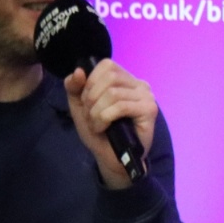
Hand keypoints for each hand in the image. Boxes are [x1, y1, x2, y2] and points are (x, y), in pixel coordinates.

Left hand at [64, 59, 156, 188]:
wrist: (111, 158)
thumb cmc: (99, 131)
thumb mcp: (80, 106)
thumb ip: (74, 87)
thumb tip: (79, 71)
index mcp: (125, 79)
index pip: (107, 65)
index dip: (91, 81)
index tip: (87, 102)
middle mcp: (139, 84)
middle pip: (110, 77)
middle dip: (92, 97)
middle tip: (91, 115)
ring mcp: (146, 96)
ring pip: (113, 93)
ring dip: (96, 112)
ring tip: (96, 124)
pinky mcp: (149, 110)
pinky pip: (121, 106)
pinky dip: (104, 118)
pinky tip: (102, 128)